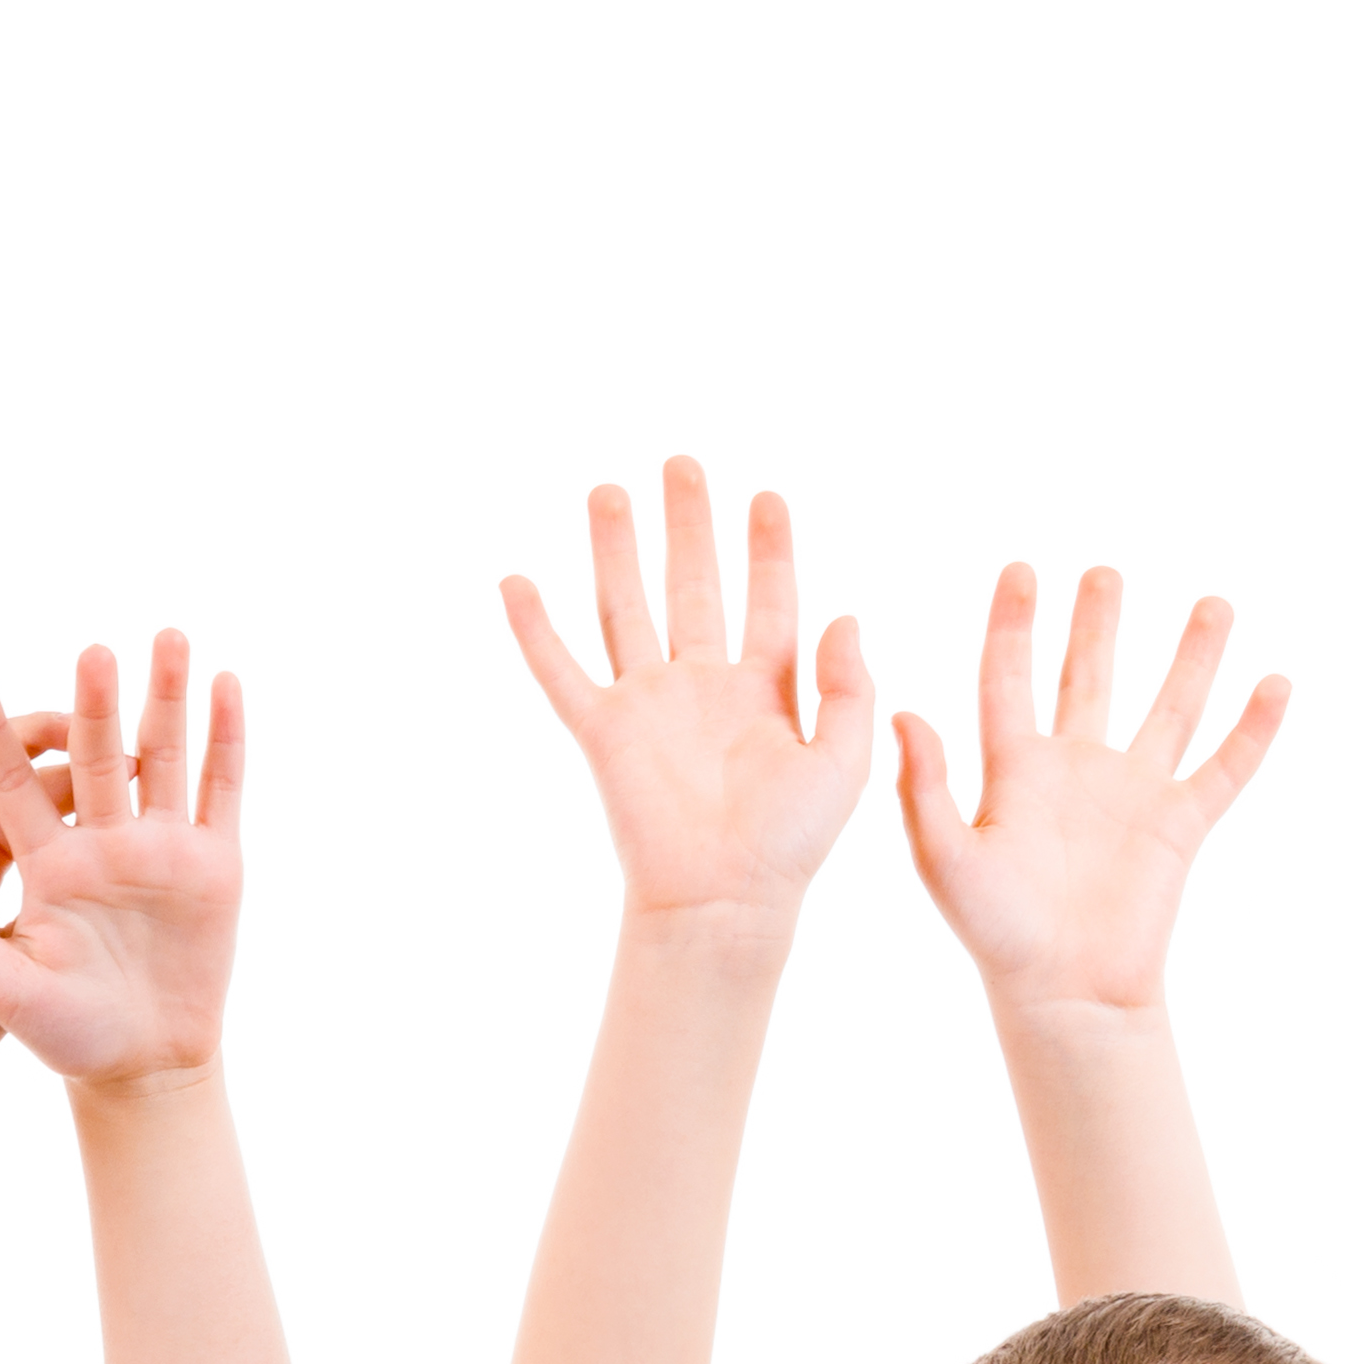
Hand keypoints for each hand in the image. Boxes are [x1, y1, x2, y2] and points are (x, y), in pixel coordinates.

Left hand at [0, 636, 247, 1091]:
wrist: (142, 1070)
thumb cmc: (65, 1036)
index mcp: (44, 863)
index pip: (10, 781)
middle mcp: (99, 844)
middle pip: (95, 756)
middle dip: (93, 704)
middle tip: (89, 650)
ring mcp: (158, 850)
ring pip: (162, 756)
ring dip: (166, 697)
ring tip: (169, 635)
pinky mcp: (213, 866)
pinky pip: (220, 789)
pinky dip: (226, 737)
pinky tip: (227, 683)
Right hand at [501, 460, 874, 927]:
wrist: (725, 899)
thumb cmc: (792, 844)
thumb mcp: (844, 759)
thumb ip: (848, 686)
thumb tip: (844, 613)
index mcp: (765, 692)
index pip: (770, 600)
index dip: (771, 549)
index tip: (769, 496)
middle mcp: (703, 687)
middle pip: (693, 585)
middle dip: (690, 524)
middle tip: (683, 463)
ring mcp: (649, 705)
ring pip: (627, 609)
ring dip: (616, 551)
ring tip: (608, 491)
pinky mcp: (603, 733)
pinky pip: (561, 671)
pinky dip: (535, 628)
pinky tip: (515, 580)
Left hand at [894, 561, 1284, 1019]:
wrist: (1063, 992)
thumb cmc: (995, 931)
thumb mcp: (945, 857)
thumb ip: (926, 786)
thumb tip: (904, 711)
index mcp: (1015, 769)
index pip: (1010, 679)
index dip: (1013, 625)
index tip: (1020, 569)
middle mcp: (1076, 769)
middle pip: (1090, 678)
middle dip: (1098, 624)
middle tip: (1106, 570)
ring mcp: (1133, 794)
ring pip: (1169, 707)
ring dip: (1192, 656)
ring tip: (1215, 601)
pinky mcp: (1180, 826)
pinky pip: (1225, 768)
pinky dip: (1253, 728)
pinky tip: (1277, 681)